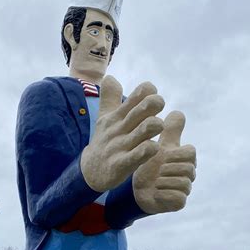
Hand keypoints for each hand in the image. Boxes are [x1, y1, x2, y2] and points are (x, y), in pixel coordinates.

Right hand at [81, 75, 164, 191]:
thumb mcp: (104, 119)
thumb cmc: (103, 142)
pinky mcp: (122, 164)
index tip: (153, 95)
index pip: (136, 95)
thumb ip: (109, 98)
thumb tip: (109, 77)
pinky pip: (140, 154)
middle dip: (154, 103)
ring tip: (159, 126)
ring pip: (145, 129)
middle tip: (159, 106)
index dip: (148, 91)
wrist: (90, 172)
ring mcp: (121, 146)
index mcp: (118, 116)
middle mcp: (120, 129)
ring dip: (155, 125)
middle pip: (142, 109)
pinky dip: (150, 149)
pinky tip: (154, 148)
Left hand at [133, 111, 195, 213]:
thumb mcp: (159, 145)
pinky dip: (163, 194)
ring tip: (154, 181)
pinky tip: (155, 191)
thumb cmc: (151, 164)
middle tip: (156, 170)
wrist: (139, 188)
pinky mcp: (179, 203)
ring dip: (163, 181)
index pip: (190, 151)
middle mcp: (189, 174)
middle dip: (167, 168)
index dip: (173, 153)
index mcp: (186, 159)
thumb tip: (178, 112)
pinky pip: (177, 198)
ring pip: (182, 183)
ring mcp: (185, 189)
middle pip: (188, 168)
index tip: (161, 155)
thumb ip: (170, 130)